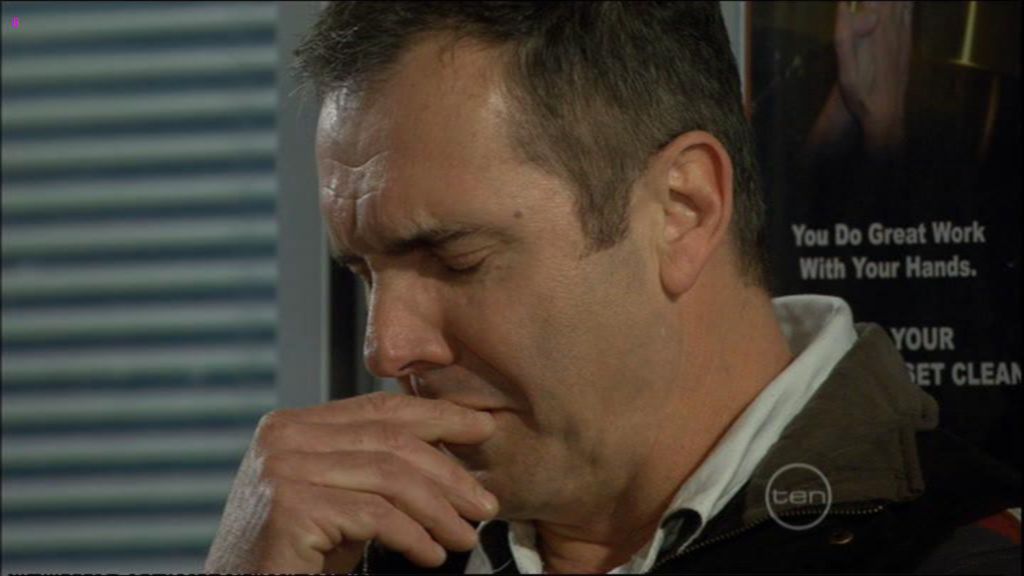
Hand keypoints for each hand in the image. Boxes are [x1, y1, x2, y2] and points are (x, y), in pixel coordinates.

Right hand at [204, 392, 499, 573]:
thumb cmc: (295, 560)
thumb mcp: (339, 503)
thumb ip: (374, 470)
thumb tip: (448, 453)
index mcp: (292, 425)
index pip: (378, 410)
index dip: (437, 416)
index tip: (481, 429)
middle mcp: (283, 437)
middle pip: (391, 442)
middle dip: (449, 472)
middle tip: (486, 503)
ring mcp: (283, 469)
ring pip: (390, 477)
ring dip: (440, 510)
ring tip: (466, 536)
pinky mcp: (289, 507)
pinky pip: (375, 515)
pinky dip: (414, 536)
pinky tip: (432, 555)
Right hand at [834, 1, 912, 153]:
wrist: (886, 114)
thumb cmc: (861, 96)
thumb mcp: (845, 71)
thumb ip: (844, 37)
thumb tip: (844, 6)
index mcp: (876, 33)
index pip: (874, 0)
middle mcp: (892, 32)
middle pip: (891, 1)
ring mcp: (903, 38)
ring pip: (903, 5)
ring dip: (896, 0)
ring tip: (885, 0)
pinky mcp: (906, 47)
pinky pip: (909, 18)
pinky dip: (906, 6)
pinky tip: (905, 3)